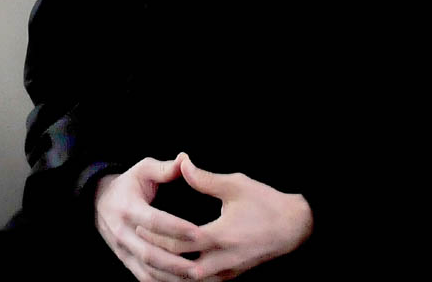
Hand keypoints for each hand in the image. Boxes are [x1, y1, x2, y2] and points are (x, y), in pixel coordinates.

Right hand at [95, 154, 200, 281]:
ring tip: (196, 279)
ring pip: (147, 271)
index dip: (175, 228)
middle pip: (150, 253)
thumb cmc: (129, 183)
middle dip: (175, 263)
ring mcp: (123, 250)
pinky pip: (143, 277)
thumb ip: (164, 168)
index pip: (153, 221)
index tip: (198, 233)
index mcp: (128, 208)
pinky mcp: (125, 261)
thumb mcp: (143, 169)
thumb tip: (185, 159)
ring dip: (171, 278)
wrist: (99, 201)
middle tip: (200, 266)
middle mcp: (123, 232)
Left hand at [136, 154, 313, 280]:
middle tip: (137, 242)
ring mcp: (226, 272)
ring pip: (188, 281)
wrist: (294, 227)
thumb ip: (205, 178)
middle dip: (155, 256)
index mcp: (220, 236)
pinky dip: (182, 278)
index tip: (139, 222)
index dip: (157, 233)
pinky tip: (171, 268)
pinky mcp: (231, 276)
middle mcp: (222, 260)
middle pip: (178, 267)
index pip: (179, 241)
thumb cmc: (266, 202)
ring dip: (167, 272)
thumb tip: (182, 163)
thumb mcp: (235, 184)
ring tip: (147, 258)